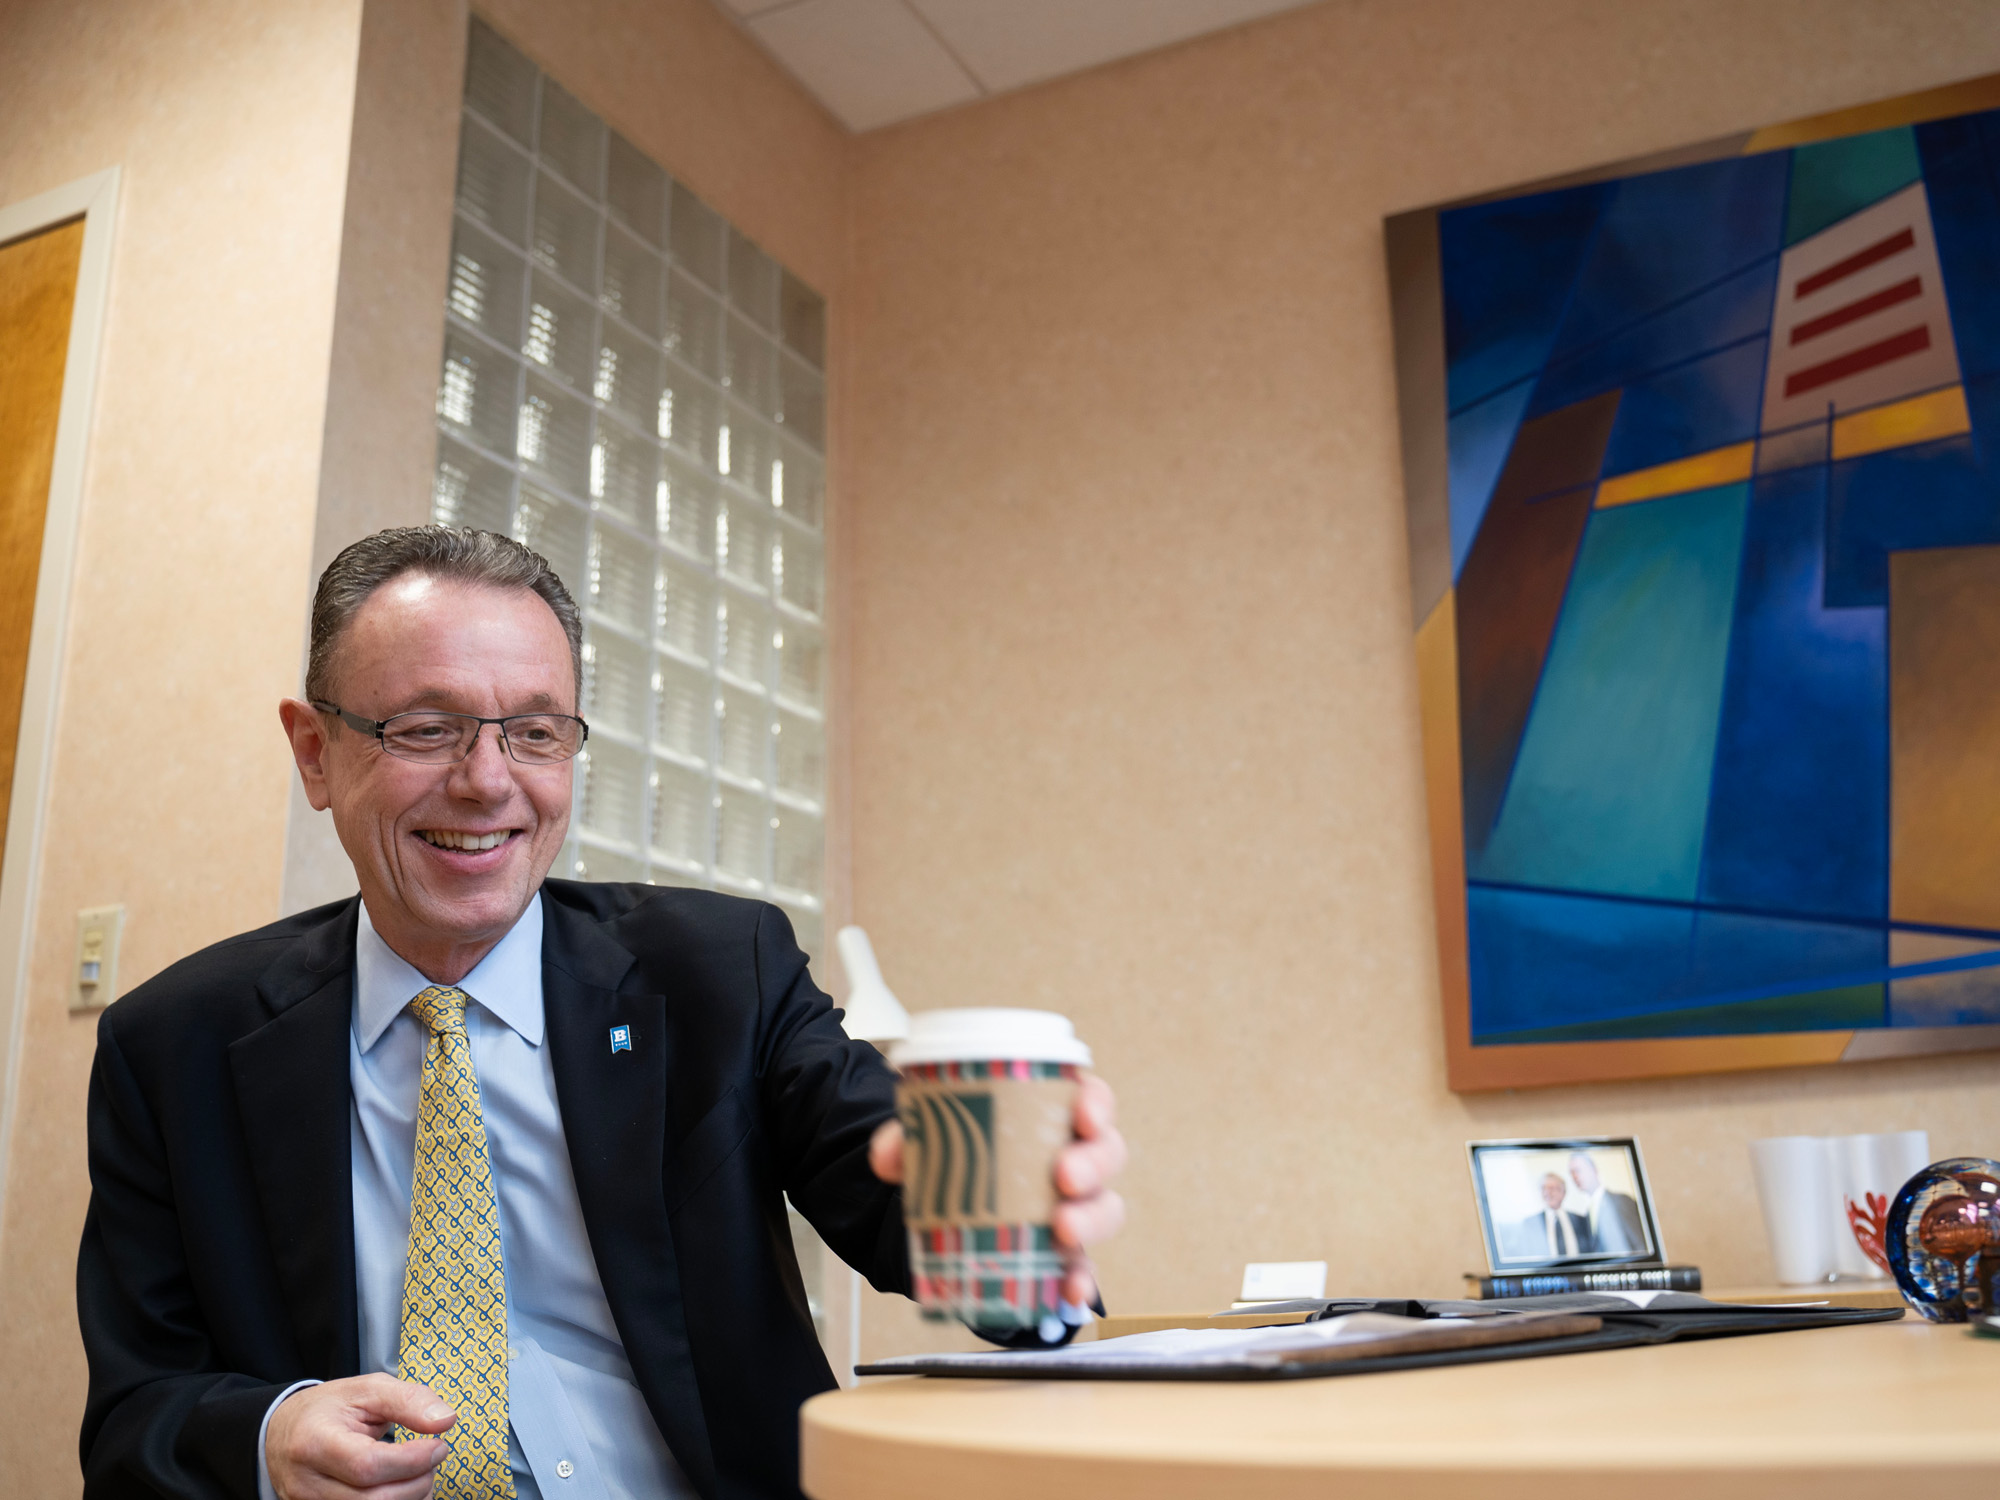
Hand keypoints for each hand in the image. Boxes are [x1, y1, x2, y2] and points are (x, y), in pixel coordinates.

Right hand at [266, 1374, 453, 1499]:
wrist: (283, 1432)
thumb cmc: (328, 1409)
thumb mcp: (369, 1389)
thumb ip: (410, 1400)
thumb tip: (446, 1420)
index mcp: (313, 1442)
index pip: (367, 1465)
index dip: (412, 1461)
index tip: (438, 1446)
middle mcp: (305, 1483)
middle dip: (417, 1483)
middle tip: (433, 1459)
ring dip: (409, 1499)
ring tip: (421, 1476)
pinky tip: (404, 1490)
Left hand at [870, 1072, 1127, 1307]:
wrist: (947, 1201)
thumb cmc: (960, 1151)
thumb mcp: (930, 1134)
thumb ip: (906, 1137)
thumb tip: (888, 1157)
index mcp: (1052, 1113)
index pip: (1092, 1099)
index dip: (1097, 1105)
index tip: (1083, 1116)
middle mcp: (1074, 1156)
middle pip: (1108, 1153)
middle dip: (1094, 1164)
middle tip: (1065, 1175)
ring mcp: (1074, 1205)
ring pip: (1104, 1208)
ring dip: (1091, 1219)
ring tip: (1064, 1230)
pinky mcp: (1063, 1250)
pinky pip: (1083, 1265)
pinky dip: (1081, 1278)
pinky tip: (1071, 1290)